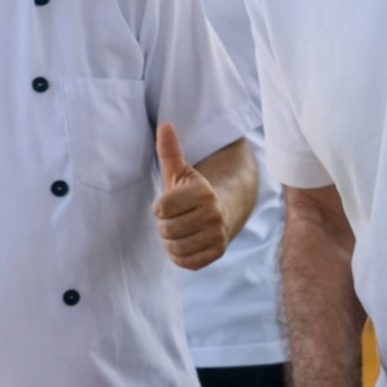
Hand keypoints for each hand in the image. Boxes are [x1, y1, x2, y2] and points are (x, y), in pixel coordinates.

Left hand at [152, 123, 225, 270]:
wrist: (226, 208)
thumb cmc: (193, 190)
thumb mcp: (180, 170)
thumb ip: (169, 150)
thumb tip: (164, 124)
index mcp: (203, 193)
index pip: (161, 209)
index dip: (160, 207)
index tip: (169, 203)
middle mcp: (214, 215)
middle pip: (166, 230)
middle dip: (164, 225)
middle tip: (176, 217)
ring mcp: (218, 235)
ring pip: (173, 248)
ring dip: (170, 241)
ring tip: (180, 229)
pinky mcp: (218, 253)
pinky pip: (185, 262)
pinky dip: (179, 255)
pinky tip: (186, 241)